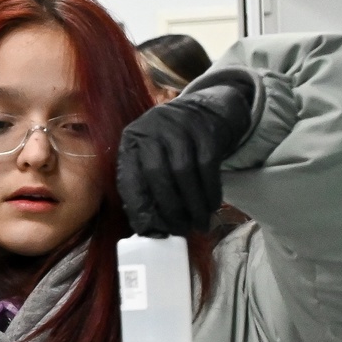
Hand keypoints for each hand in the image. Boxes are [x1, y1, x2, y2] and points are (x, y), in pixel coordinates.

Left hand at [117, 68, 256, 236]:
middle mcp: (151, 130)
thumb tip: (147, 227)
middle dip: (170, 208)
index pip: (129, 177)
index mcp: (131, 141)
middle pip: (157, 174)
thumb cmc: (171, 144)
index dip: (139, 207)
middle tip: (180, 230)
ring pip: (184, 172)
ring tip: (199, 224)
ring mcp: (179, 127)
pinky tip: (211, 206)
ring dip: (193, 204)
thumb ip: (145, 184)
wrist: (204, 111)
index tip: (150, 231)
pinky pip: (208, 166)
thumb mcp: (150, 155)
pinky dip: (210, 190)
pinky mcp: (206, 130)